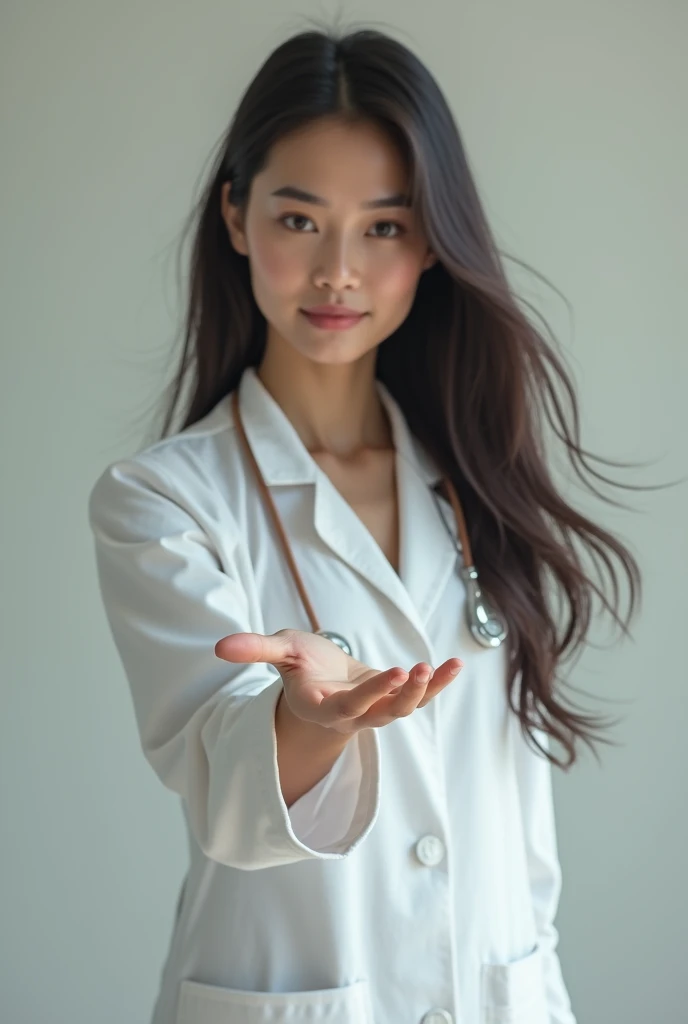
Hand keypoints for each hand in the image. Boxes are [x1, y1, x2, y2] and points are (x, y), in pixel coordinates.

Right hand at [215, 628, 462, 735]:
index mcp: (323, 706)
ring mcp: (376, 708)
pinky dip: (439, 683)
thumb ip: (256, 649)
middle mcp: (352, 714)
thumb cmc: (299, 664)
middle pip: (382, 714)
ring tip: (438, 667)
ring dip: (424, 692)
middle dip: (403, 696)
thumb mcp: (280, 651)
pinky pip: (421, 696)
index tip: (394, 672)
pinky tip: (456, 665)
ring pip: (404, 710)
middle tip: (415, 671)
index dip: (371, 694)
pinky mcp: (394, 698)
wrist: (320, 677)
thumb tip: (218, 648)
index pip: (349, 707)